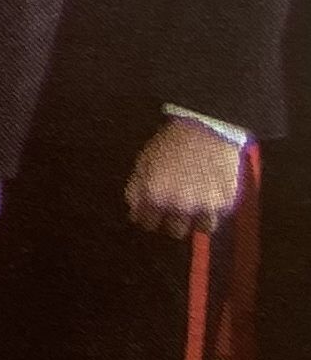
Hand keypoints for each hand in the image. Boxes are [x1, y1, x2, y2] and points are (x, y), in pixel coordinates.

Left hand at [127, 118, 244, 238]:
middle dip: (172, 221)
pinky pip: (218, 216)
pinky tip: (209, 193)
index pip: (147, 223)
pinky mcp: (225, 204)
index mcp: (154, 194)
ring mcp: (204, 206)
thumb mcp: (144, 161)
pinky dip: (214, 209)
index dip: (148, 217)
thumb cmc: (173, 142)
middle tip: (176, 207)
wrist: (207, 128)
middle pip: (174, 231)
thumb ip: (136, 189)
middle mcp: (179, 205)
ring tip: (196, 202)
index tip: (152, 212)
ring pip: (200, 229)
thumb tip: (134, 211)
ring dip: (197, 219)